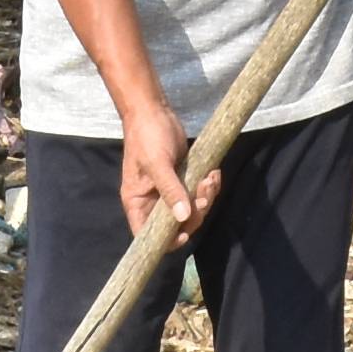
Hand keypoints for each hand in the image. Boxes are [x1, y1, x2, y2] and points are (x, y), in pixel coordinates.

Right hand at [117, 102, 203, 244]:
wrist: (154, 111)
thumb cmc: (147, 137)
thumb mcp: (157, 164)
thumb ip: (170, 190)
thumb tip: (183, 217)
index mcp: (138, 202)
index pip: (147, 234)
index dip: (166, 240)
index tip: (184, 232)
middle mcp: (153, 201)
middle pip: (177, 223)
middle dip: (195, 211)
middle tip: (204, 191)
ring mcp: (170, 190)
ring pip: (192, 208)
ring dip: (206, 196)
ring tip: (210, 178)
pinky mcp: (184, 179)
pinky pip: (199, 192)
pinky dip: (209, 185)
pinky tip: (214, 173)